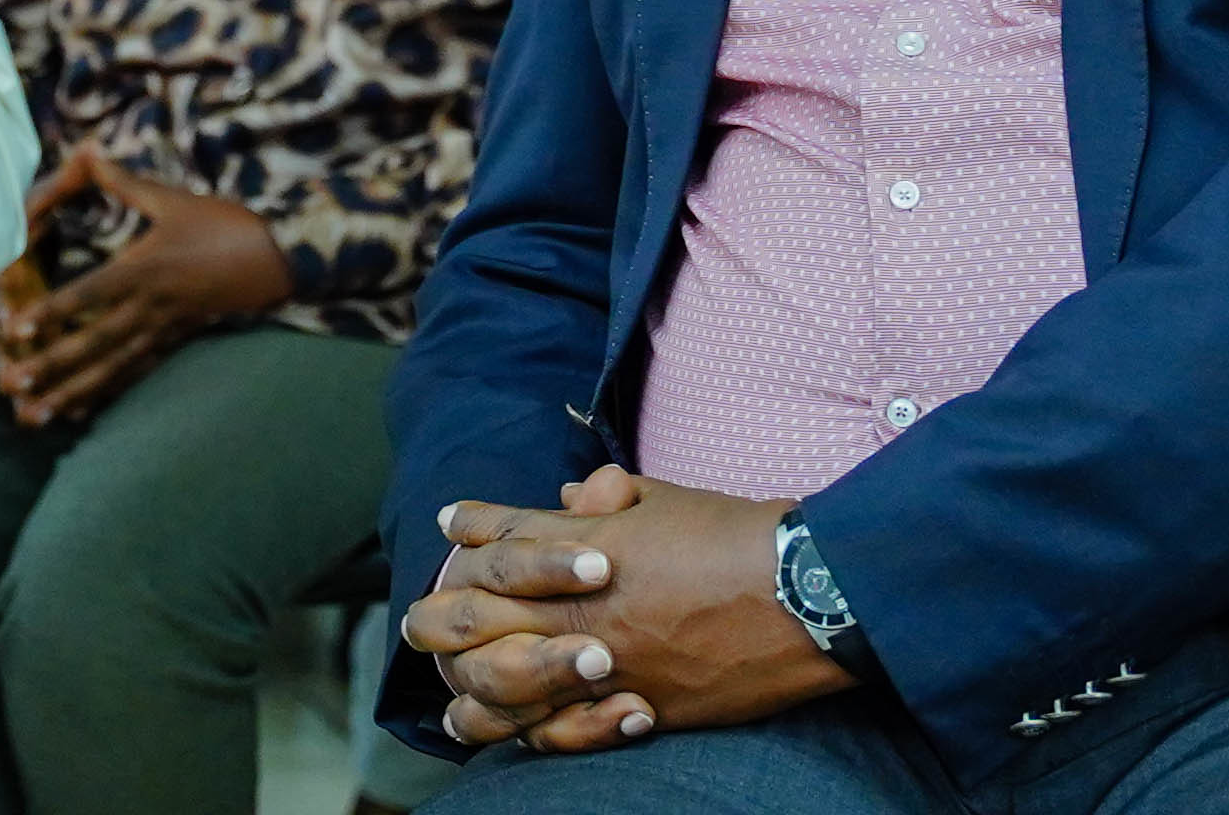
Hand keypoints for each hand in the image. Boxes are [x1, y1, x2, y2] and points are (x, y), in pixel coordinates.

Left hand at [0, 144, 290, 428]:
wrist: (276, 259)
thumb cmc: (222, 224)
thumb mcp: (171, 198)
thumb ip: (122, 181)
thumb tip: (87, 149)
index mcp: (146, 268)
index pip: (91, 294)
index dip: (53, 312)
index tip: (15, 328)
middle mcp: (150, 306)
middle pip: (94, 343)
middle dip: (51, 365)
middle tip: (11, 383)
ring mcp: (162, 331)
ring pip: (110, 369)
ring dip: (69, 393)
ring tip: (32, 415)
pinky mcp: (173, 343)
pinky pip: (133, 375)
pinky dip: (102, 396)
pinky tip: (74, 414)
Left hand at [402, 468, 852, 754]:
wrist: (809, 595)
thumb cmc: (741, 536)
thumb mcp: (666, 500)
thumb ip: (607, 501)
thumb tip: (567, 496)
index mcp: (590, 544)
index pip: (505, 536)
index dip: (470, 527)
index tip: (448, 523)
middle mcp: (586, 606)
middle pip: (478, 614)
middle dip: (439, 613)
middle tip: (419, 615)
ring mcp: (608, 663)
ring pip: (505, 685)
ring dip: (468, 683)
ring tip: (450, 684)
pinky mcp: (639, 710)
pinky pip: (560, 732)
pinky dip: (528, 730)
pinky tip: (510, 726)